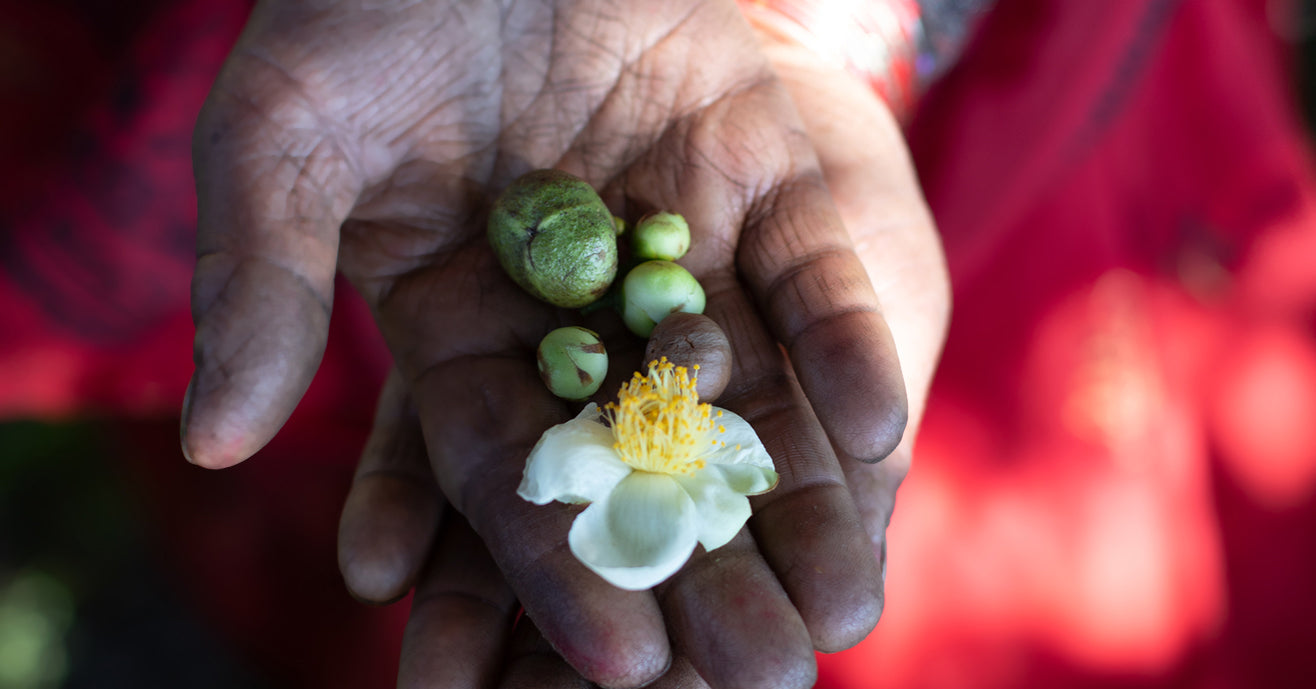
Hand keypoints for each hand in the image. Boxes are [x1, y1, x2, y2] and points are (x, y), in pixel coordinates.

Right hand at [184, 1, 921, 685]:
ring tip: (839, 610)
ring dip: (797, 497)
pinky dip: (844, 344)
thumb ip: (260, 281)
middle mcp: (585, 315)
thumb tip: (207, 440)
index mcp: (464, 332)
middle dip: (700, 566)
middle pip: (646, 461)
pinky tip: (877, 430)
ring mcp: (684, 252)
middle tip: (757, 677)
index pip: (511, 477)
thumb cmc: (365, 4)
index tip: (619, 662)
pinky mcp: (764, 178)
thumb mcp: (286, 135)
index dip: (559, 570)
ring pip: (750, 395)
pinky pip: (814, 277)